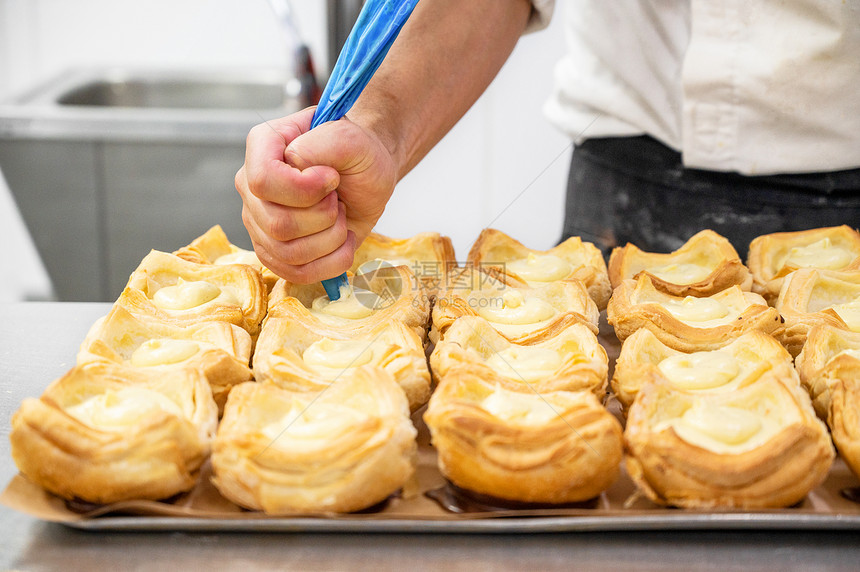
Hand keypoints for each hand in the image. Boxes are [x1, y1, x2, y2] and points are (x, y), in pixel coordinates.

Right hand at [235, 106, 397, 283]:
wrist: (367, 176)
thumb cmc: (358, 154)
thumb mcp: (352, 137)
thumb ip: (324, 142)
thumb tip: (298, 167)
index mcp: (263, 146)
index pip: (263, 180)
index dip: (304, 189)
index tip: (332, 179)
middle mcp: (252, 186)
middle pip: (278, 224)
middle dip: (325, 216)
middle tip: (338, 198)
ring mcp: (260, 221)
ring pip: (288, 252)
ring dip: (331, 238)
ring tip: (341, 216)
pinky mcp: (274, 251)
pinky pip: (297, 273)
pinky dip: (332, 262)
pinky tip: (343, 240)